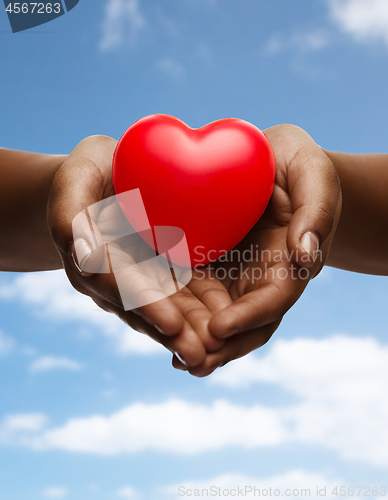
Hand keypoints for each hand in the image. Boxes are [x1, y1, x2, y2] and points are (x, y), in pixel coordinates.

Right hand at [47, 136, 228, 366]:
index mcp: (91, 255)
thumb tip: (81, 251)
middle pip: (142, 308)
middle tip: (199, 354)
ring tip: (214, 352)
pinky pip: (181, 295)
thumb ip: (69, 211)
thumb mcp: (75, 175)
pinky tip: (223, 329)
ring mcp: (138, 279)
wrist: (108, 179)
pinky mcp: (160, 275)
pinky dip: (199, 313)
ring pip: (163, 308)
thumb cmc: (92, 171)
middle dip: (170, 331)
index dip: (143, 302)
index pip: (116, 283)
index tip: (171, 323)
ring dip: (188, 332)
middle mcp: (114, 277)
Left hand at [174, 124, 341, 376]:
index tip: (220, 328)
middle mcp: (261, 278)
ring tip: (175, 358)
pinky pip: (195, 294)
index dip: (249, 317)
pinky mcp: (209, 265)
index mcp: (289, 263)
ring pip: (218, 317)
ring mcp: (234, 275)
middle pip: (246, 323)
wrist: (269, 159)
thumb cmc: (297, 164)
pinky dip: (181, 313)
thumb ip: (315, 212)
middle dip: (222, 346)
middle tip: (192, 363)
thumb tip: (305, 257)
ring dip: (198, 340)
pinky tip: (158, 325)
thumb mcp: (312, 175)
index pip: (274, 299)